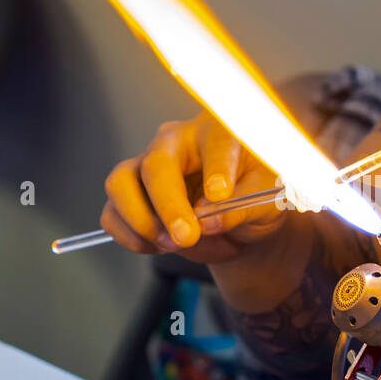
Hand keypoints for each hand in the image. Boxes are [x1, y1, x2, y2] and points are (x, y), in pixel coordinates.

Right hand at [101, 111, 284, 263]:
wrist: (242, 218)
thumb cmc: (256, 197)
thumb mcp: (268, 202)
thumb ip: (242, 208)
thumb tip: (208, 221)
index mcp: (219, 133)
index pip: (216, 143)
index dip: (217, 169)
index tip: (220, 195)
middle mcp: (176, 142)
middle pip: (156, 163)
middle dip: (168, 205)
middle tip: (187, 236)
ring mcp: (147, 166)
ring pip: (120, 184)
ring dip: (143, 222)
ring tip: (175, 244)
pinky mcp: (130, 194)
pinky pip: (112, 214)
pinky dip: (132, 238)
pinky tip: (162, 246)